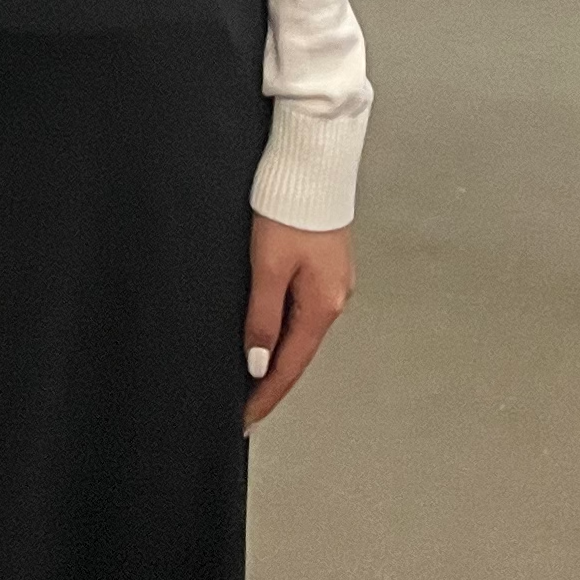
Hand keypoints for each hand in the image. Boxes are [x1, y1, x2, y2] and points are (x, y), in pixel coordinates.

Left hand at [242, 217, 353, 427]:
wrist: (313, 159)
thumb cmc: (290, 205)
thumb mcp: (267, 266)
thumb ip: (262, 318)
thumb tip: (258, 363)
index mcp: (323, 304)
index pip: (289, 366)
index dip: (264, 396)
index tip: (244, 420)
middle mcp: (335, 297)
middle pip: (298, 352)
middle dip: (270, 380)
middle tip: (244, 405)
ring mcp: (333, 281)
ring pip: (301, 330)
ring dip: (277, 354)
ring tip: (251, 377)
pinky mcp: (326, 263)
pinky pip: (303, 308)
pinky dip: (285, 327)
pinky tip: (269, 331)